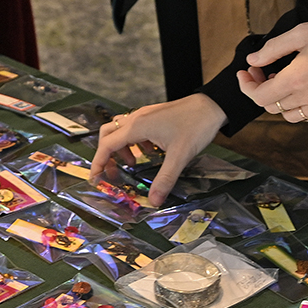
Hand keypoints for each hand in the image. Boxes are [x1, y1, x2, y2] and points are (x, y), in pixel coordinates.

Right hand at [89, 93, 227, 205]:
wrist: (212, 106)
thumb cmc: (196, 126)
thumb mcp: (180, 156)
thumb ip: (165, 179)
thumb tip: (154, 201)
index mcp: (137, 127)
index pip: (107, 145)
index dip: (98, 162)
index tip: (95, 178)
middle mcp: (136, 118)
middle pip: (108, 134)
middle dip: (107, 155)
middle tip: (114, 172)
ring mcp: (144, 115)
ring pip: (120, 130)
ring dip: (121, 148)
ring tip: (134, 163)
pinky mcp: (153, 115)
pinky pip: (134, 127)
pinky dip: (134, 141)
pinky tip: (149, 151)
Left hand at [237, 18, 307, 121]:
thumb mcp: (300, 34)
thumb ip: (272, 49)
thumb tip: (253, 60)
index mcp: (295, 80)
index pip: (259, 97)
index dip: (246, 86)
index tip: (246, 72)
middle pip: (272, 106)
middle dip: (261, 89)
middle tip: (261, 71)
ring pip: (290, 115)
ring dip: (280, 100)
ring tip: (283, 80)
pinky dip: (299, 105)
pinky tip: (301, 87)